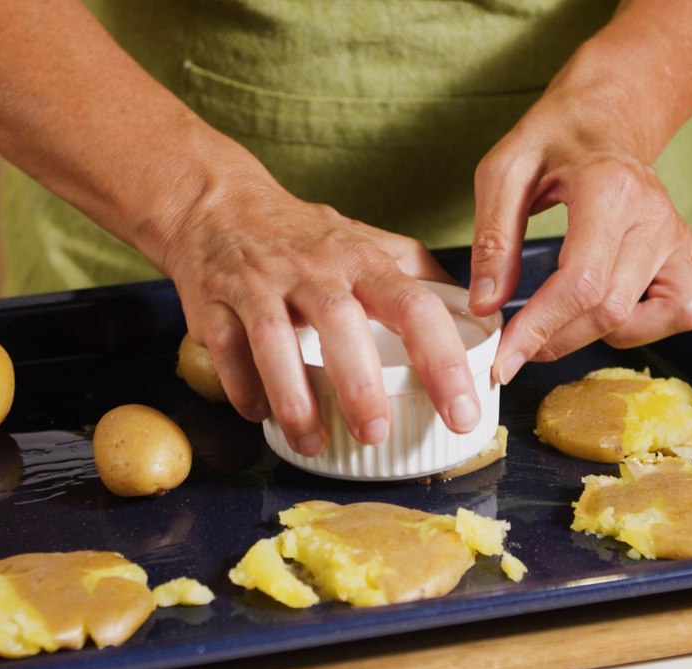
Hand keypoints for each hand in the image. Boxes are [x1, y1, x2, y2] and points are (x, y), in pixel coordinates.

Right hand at [161, 171, 482, 456]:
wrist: (217, 206)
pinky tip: (259, 415)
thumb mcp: (366, 241)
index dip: (442, 360)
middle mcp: (313, 270)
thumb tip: (479, 315)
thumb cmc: (304, 237)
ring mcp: (259, 284)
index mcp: (362, 261)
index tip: (461, 412)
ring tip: (311, 439)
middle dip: (359, 382)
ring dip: (294, 395)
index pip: (414, 306)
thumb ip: (418, 276)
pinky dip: (242, 387)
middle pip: (341, 321)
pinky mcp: (212, 301)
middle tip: (376, 431)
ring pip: (275, 340)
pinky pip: (225, 348)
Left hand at [467, 89, 691, 384]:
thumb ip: (493, 239)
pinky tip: (634, 315)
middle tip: (522, 342)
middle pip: (616, 310)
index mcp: (609, 190)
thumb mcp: (504, 172)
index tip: (506, 359)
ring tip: (574, 319)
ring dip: (615, 334)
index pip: (581, 284)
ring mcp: (680, 235)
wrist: (604, 115)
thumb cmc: (553, 140)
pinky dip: (674, 320)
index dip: (539, 330)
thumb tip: (488, 304)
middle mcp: (655, 216)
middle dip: (560, 340)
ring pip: (670, 315)